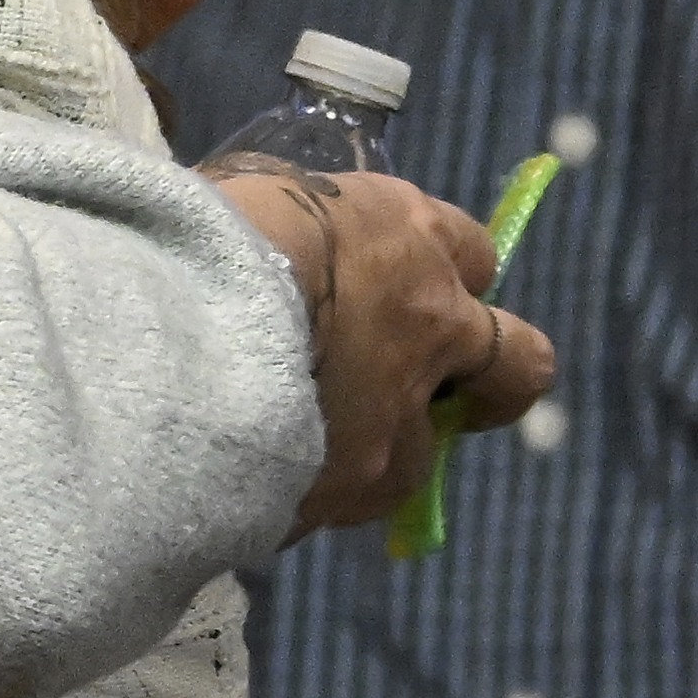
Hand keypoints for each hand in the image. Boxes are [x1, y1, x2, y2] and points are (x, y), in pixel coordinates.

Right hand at [205, 164, 557, 537]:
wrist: (177, 323)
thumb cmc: (198, 232)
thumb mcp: (258, 198)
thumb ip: (297, 232)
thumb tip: (282, 255)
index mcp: (408, 233)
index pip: (473, 254)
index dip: (442, 278)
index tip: (404, 290)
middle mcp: (435, 324)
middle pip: (520, 364)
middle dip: (487, 381)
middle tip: (420, 390)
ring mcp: (406, 415)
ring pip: (424, 451)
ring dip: (375, 449)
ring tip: (293, 450)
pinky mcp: (362, 484)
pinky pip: (344, 499)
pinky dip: (310, 494)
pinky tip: (254, 486)